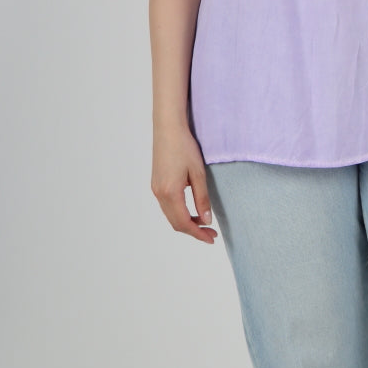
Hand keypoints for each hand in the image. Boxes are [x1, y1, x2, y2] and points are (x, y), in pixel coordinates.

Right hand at [151, 124, 218, 243]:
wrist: (168, 128)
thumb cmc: (184, 147)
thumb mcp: (199, 174)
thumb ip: (202, 199)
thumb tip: (206, 220)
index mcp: (170, 192)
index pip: (184, 223)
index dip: (198, 234)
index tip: (211, 238)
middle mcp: (159, 193)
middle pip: (176, 223)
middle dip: (193, 231)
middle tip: (211, 234)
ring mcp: (156, 189)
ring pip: (171, 216)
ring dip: (186, 222)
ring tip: (204, 222)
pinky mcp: (156, 184)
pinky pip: (167, 206)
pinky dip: (179, 213)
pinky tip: (191, 210)